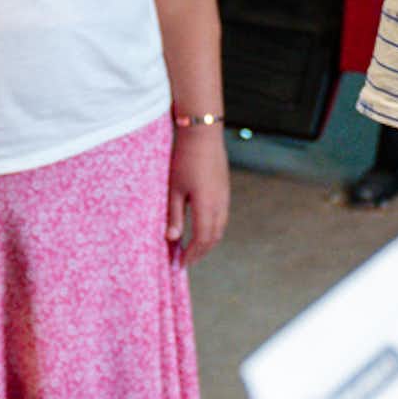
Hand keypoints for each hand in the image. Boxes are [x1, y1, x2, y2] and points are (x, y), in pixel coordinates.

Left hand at [168, 124, 228, 263]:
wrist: (203, 134)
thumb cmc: (184, 160)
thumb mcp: (174, 189)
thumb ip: (174, 216)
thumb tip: (172, 239)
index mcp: (207, 206)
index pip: (202, 240)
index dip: (191, 254)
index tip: (179, 264)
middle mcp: (220, 205)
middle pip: (213, 238)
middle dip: (200, 252)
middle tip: (185, 261)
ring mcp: (225, 197)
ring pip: (219, 229)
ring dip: (207, 242)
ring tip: (192, 249)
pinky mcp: (224, 191)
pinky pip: (221, 218)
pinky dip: (212, 230)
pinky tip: (201, 229)